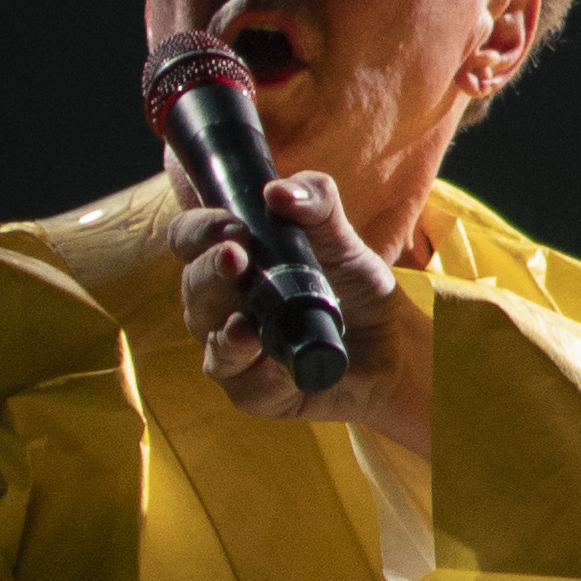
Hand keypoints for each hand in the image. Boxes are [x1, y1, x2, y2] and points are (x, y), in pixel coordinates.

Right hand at [168, 173, 427, 450]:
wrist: (392, 347)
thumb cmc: (352, 287)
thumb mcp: (341, 237)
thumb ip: (316, 202)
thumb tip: (279, 192)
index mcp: (230, 260)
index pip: (189, 238)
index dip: (199, 229)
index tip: (230, 225)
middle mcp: (220, 303)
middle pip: (193, 283)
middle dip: (209, 269)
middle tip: (234, 256)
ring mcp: (229, 347)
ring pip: (206, 331)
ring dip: (222, 321)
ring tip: (244, 318)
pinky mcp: (248, 388)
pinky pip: (236, 375)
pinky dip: (250, 363)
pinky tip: (264, 353)